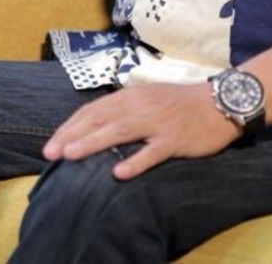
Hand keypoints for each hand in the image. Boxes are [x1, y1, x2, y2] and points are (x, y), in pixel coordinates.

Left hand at [42, 83, 239, 179]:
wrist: (221, 102)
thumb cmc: (180, 104)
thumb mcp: (148, 100)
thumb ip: (123, 111)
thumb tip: (94, 127)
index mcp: (131, 96)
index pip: (93, 110)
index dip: (70, 126)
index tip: (52, 143)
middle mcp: (141, 105)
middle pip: (100, 119)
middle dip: (72, 135)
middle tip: (50, 153)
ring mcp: (158, 122)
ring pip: (120, 131)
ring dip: (94, 143)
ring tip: (72, 156)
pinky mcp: (175, 139)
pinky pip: (153, 151)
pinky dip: (136, 161)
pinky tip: (119, 173)